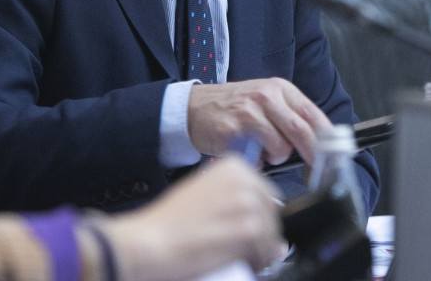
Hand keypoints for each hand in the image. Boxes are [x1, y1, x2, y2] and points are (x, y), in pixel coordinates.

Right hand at [101, 157, 284, 279]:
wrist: (153, 241)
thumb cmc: (169, 222)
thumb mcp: (206, 202)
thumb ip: (239, 212)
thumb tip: (278, 243)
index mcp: (234, 167)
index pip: (266, 194)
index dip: (256, 216)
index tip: (242, 227)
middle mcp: (244, 180)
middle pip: (272, 215)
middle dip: (260, 234)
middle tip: (238, 246)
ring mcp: (248, 205)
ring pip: (271, 236)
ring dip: (258, 251)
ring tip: (233, 255)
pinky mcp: (250, 230)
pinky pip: (266, 253)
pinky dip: (255, 263)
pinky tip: (234, 261)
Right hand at [187, 77, 330, 164]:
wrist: (193, 108)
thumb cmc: (233, 109)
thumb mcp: (265, 103)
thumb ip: (291, 118)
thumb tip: (320, 146)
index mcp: (280, 89)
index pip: (314, 116)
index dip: (327, 142)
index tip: (333, 160)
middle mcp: (267, 96)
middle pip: (303, 131)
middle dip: (311, 156)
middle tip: (311, 171)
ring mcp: (250, 111)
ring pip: (282, 147)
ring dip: (276, 158)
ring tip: (262, 150)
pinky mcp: (235, 129)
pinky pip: (258, 156)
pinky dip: (257, 161)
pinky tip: (246, 151)